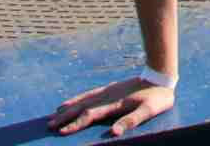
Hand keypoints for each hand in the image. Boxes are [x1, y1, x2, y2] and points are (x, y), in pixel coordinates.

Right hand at [51, 75, 174, 136]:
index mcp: (115, 103)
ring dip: (68, 108)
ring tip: (54, 114)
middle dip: (65, 117)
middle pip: (81, 107)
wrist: (160, 76)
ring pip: (82, 99)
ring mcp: (107, 91)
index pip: (90, 116)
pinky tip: (71, 102)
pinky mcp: (109, 89)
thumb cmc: (157, 97)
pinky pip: (88, 94)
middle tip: (49, 125)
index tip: (62, 132)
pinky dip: (76, 99)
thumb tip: (114, 133)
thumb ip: (131, 121)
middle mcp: (107, 96)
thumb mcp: (148, 111)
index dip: (76, 124)